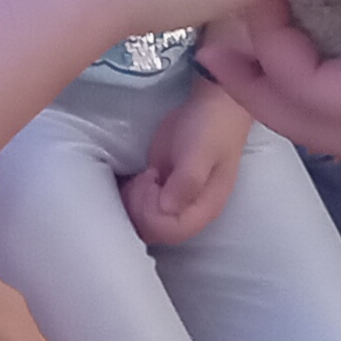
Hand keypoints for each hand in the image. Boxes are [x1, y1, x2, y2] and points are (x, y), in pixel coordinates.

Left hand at [123, 79, 252, 244]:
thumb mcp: (200, 152)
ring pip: (142, 223)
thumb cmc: (210, 130)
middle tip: (146, 175)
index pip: (171, 231)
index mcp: (203, 209)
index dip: (152, 212)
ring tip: (142, 175)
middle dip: (140, 207)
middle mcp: (187, 213)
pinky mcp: (158, 192)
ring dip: (132, 203)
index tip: (151, 179)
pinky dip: (128, 198)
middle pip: (154, 232)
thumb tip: (166, 209)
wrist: (212, 108)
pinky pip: (138, 209)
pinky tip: (134, 178)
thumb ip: (187, 181)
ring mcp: (171, 204)